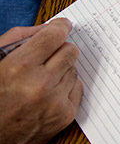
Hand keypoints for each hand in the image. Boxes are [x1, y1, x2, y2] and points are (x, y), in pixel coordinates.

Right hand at [0, 18, 82, 143]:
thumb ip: (18, 39)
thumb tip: (47, 28)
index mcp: (19, 68)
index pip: (54, 35)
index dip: (59, 27)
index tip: (61, 26)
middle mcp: (41, 85)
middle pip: (70, 51)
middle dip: (59, 49)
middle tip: (47, 55)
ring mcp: (55, 102)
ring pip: (74, 70)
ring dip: (61, 69)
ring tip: (39, 80)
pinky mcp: (65, 117)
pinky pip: (77, 88)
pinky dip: (65, 87)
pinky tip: (48, 92)